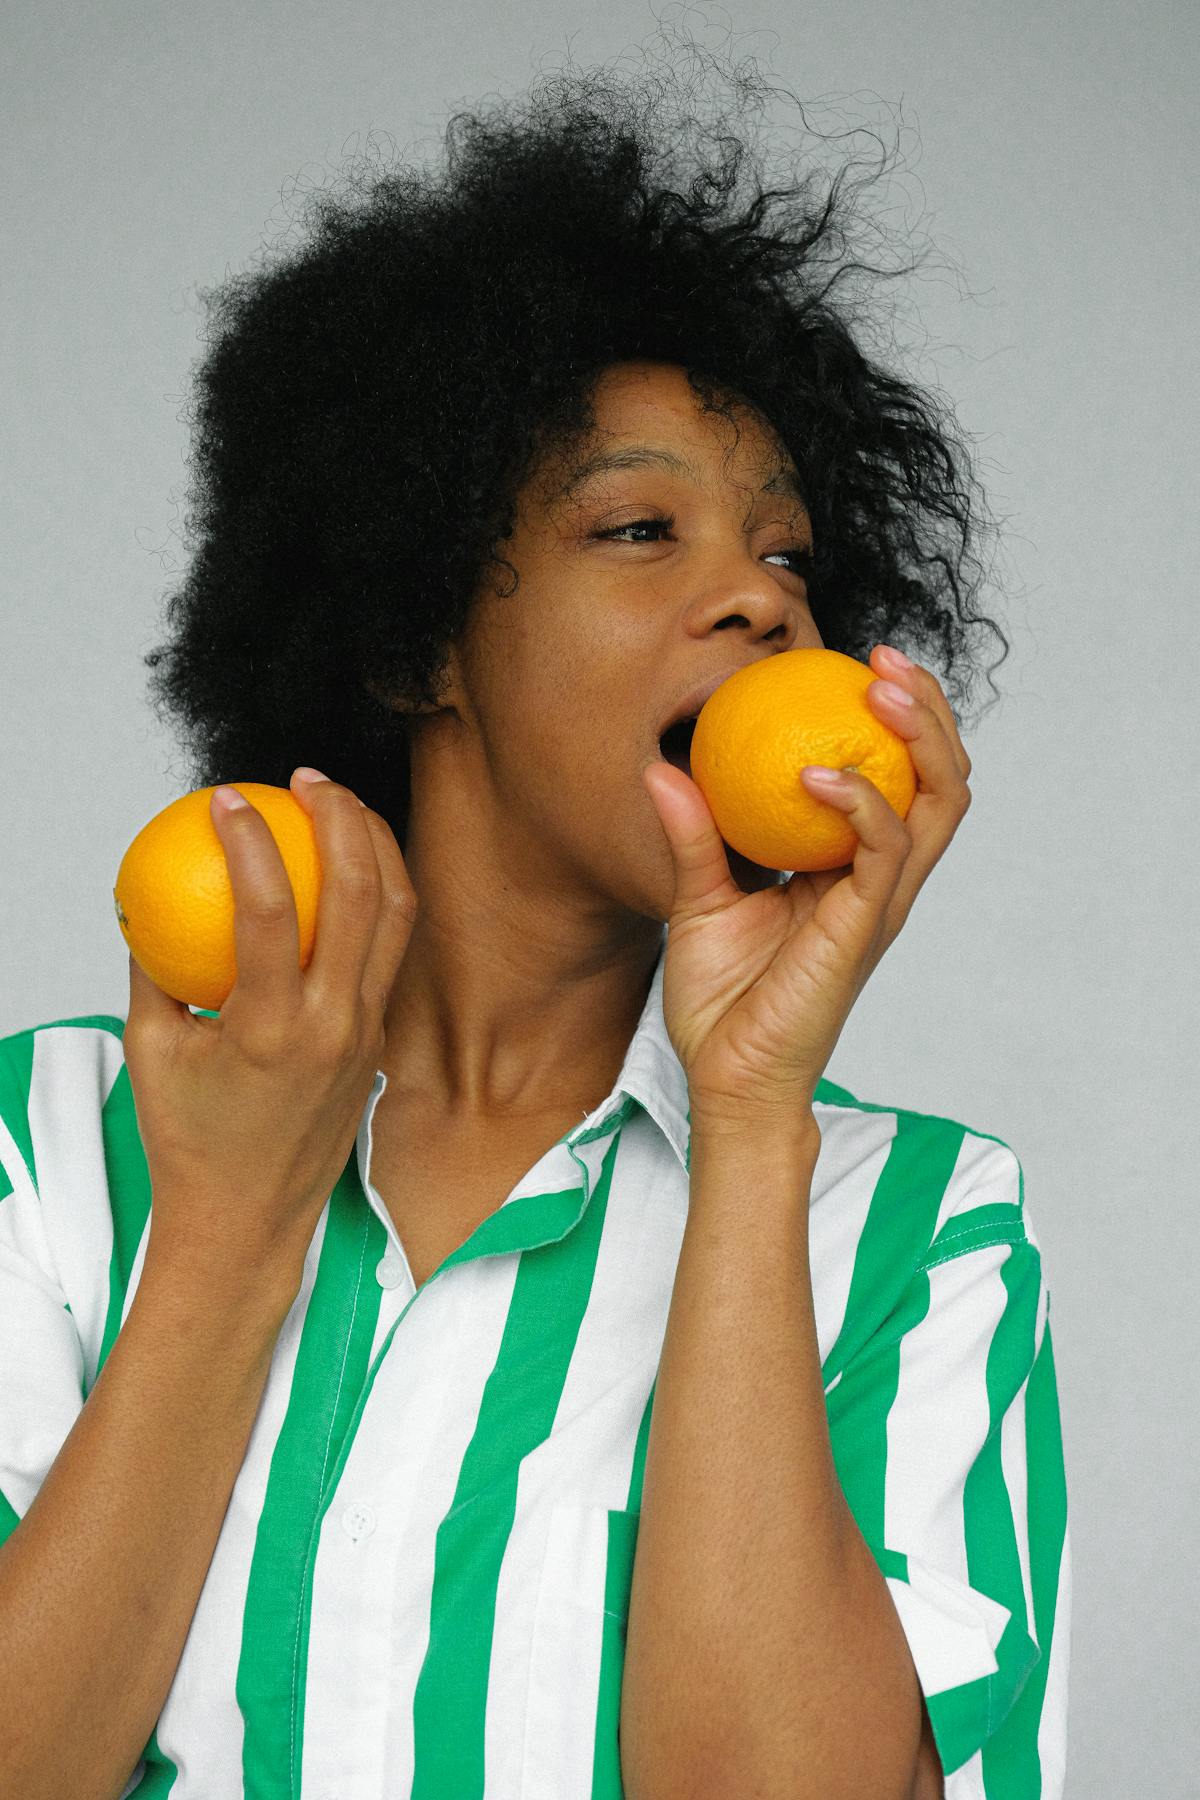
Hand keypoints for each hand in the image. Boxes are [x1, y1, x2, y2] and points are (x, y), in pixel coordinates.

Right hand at [122, 772, 417, 1305]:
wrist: (250, 1219)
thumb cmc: (190, 1138)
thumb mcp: (151, 1048)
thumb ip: (154, 964)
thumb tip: (152, 888)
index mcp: (269, 1031)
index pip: (267, 912)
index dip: (248, 842)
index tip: (225, 797)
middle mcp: (333, 1026)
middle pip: (359, 894)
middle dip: (340, 817)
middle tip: (304, 778)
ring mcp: (367, 1031)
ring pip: (397, 913)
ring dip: (376, 844)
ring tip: (340, 802)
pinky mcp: (381, 1037)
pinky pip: (393, 947)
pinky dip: (382, 892)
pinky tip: (354, 860)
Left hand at [641, 647, 972, 1128]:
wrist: (728, 1080)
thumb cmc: (721, 1002)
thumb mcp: (697, 900)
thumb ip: (691, 834)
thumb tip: (660, 768)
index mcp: (850, 871)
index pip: (898, 780)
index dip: (894, 720)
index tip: (854, 664)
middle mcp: (879, 881)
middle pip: (939, 781)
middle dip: (929, 712)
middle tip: (887, 658)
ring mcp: (879, 903)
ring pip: (938, 805)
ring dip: (920, 738)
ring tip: (881, 689)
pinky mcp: (864, 927)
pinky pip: (885, 850)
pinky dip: (862, 802)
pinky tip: (819, 774)